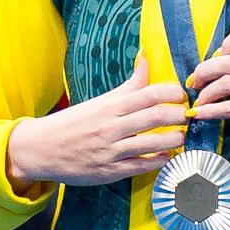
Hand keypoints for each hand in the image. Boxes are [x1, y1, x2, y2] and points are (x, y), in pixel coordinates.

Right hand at [5, 54, 187, 186]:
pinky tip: (168, 155)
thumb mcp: (99, 101)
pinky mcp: (110, 172)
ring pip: (153, 144)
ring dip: (174, 140)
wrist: (41, 149)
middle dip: (178, 116)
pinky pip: (142, 166)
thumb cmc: (73, 122)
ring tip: (182, 136)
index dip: (171, 93)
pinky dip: (159, 161)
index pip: (147, 94)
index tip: (181, 94)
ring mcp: (111, 151)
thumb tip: (145, 58)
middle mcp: (111, 127)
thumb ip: (128, 85)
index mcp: (109, 106)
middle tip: (188, 115)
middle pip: (155, 118)